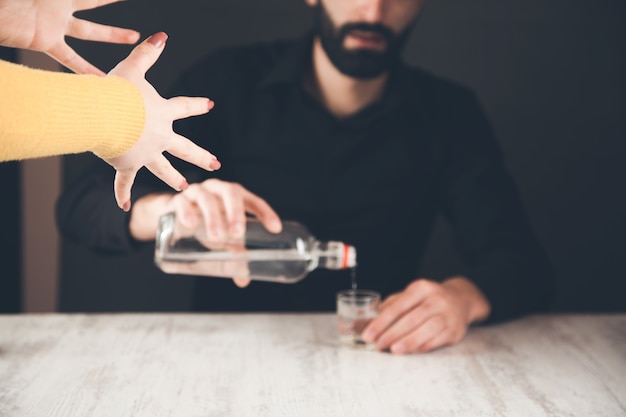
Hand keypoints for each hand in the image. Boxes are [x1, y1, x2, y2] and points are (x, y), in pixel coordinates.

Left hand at [0, 0, 139, 74]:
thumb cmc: (8, 1)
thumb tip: (76, 12)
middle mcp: (58, 6)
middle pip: (93, 3)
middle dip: (112, 3)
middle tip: (134, 22)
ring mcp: (54, 24)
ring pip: (90, 30)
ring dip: (112, 34)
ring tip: (134, 37)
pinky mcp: (45, 41)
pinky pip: (71, 58)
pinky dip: (87, 69)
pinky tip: (103, 79)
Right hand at [104, 32, 220, 211]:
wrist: (105, 116)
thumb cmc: (118, 92)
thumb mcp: (133, 69)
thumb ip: (147, 54)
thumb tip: (162, 36)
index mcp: (163, 114)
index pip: (185, 107)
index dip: (197, 105)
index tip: (210, 104)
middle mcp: (159, 137)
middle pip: (185, 148)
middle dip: (201, 156)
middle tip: (216, 164)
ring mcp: (145, 153)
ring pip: (164, 169)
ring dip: (174, 178)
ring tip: (185, 187)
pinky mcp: (127, 164)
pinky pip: (126, 182)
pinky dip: (123, 194)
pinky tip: (125, 208)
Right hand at [131, 179, 281, 286]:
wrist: (172, 215)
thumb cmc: (204, 224)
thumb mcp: (221, 239)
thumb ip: (233, 254)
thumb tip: (244, 279)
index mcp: (235, 198)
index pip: (254, 202)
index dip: (265, 213)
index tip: (275, 229)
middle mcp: (218, 190)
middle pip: (231, 193)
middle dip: (236, 213)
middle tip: (237, 234)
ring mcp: (198, 193)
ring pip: (207, 199)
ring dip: (213, 217)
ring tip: (217, 238)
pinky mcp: (178, 200)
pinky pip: (182, 202)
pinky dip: (187, 212)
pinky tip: (190, 225)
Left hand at [361, 277, 490, 353]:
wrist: (460, 300)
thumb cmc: (426, 301)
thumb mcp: (407, 298)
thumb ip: (385, 310)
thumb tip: (358, 325)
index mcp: (420, 288)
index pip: (398, 306)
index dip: (381, 322)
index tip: (367, 335)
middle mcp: (436, 299)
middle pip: (411, 318)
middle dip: (392, 333)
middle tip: (378, 345)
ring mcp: (448, 314)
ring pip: (427, 329)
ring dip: (409, 341)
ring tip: (394, 350)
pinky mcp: (456, 329)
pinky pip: (438, 339)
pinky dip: (424, 346)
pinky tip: (413, 351)